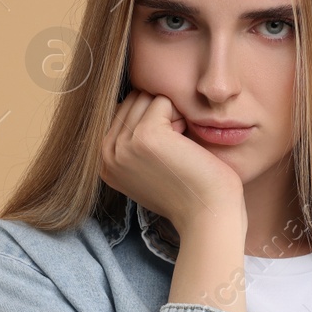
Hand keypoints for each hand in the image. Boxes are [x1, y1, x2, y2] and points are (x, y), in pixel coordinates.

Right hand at [99, 88, 243, 233]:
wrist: (207, 213)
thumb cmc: (188, 190)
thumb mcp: (148, 168)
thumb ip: (134, 141)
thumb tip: (137, 98)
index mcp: (105, 162)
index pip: (123, 113)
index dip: (152, 124)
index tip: (166, 156)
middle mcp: (107, 154)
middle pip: (133, 101)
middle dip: (160, 116)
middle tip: (175, 151)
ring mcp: (123, 145)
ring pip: (147, 98)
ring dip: (170, 115)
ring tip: (179, 149)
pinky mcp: (144, 135)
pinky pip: (163, 101)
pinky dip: (181, 116)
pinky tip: (185, 146)